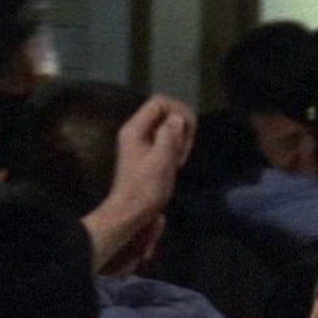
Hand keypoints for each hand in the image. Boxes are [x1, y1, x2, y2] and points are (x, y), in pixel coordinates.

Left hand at [83, 95, 194, 269]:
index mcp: (134, 129)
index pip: (159, 102)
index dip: (178, 111)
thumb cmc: (144, 189)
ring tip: (180, 159)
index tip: (188, 131)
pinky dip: (175, 149)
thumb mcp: (161, 161)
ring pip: (167, 128)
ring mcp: (141, 143)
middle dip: (181, 126)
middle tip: (184, 149)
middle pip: (164, 112)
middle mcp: (135, 132)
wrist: (129, 214)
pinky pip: (165, 142)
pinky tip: (176, 165)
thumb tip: (178, 118)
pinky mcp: (147, 155)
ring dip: (179, 139)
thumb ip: (169, 135)